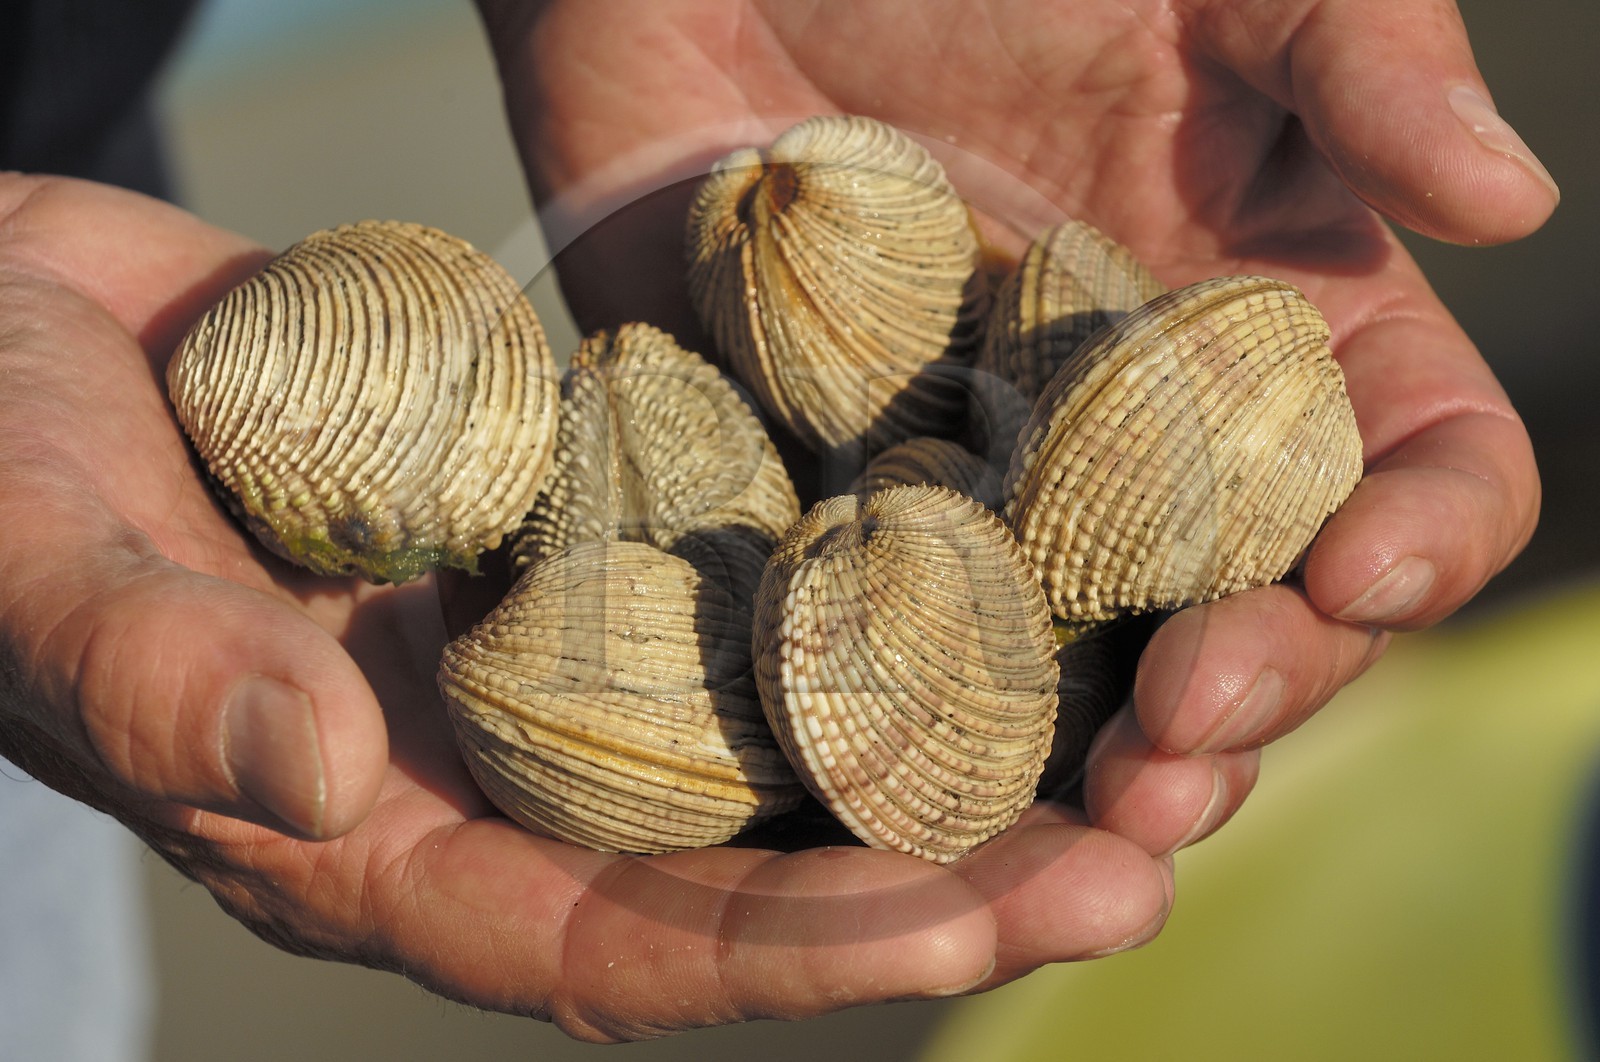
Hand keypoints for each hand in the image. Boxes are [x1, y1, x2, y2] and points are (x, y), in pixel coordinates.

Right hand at [0, 176, 1168, 1041]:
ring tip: (1145, 729)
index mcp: (383, 843)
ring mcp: (549, 653)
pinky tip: (1014, 556)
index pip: (621, 945)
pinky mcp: (582, 534)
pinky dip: (879, 588)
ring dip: (958, 740)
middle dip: (949, 875)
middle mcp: (496, 774)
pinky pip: (750, 580)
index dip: (803, 953)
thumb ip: (158, 679)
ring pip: (783, 733)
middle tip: (1145, 857)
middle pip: (753, 865)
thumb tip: (316, 775)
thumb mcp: (36, 564)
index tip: (986, 929)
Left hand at [479, 0, 1548, 852]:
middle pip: (1248, 625)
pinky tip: (893, 798)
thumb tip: (1512, 199)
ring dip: (1092, 777)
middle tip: (1182, 749)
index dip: (1418, 541)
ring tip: (1081, 831)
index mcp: (1275, 342)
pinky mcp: (835, 527)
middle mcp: (1147, 456)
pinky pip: (880, 660)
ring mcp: (989, 506)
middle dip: (1244, 701)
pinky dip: (900, 741)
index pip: (1409, 478)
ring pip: (1080, 687)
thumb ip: (1356, 62)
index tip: (1362, 573)